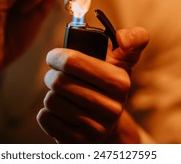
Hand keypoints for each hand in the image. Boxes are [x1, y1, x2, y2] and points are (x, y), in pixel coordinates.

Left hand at [37, 27, 148, 142]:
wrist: (108, 124)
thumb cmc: (109, 85)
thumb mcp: (123, 61)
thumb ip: (134, 39)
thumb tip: (124, 39)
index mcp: (120, 82)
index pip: (72, 62)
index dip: (58, 56)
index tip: (55, 56)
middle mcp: (111, 108)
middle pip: (59, 81)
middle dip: (53, 75)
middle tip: (57, 75)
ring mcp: (94, 128)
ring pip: (51, 100)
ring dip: (51, 94)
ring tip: (62, 95)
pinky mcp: (77, 142)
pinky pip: (45, 119)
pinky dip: (47, 113)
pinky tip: (60, 112)